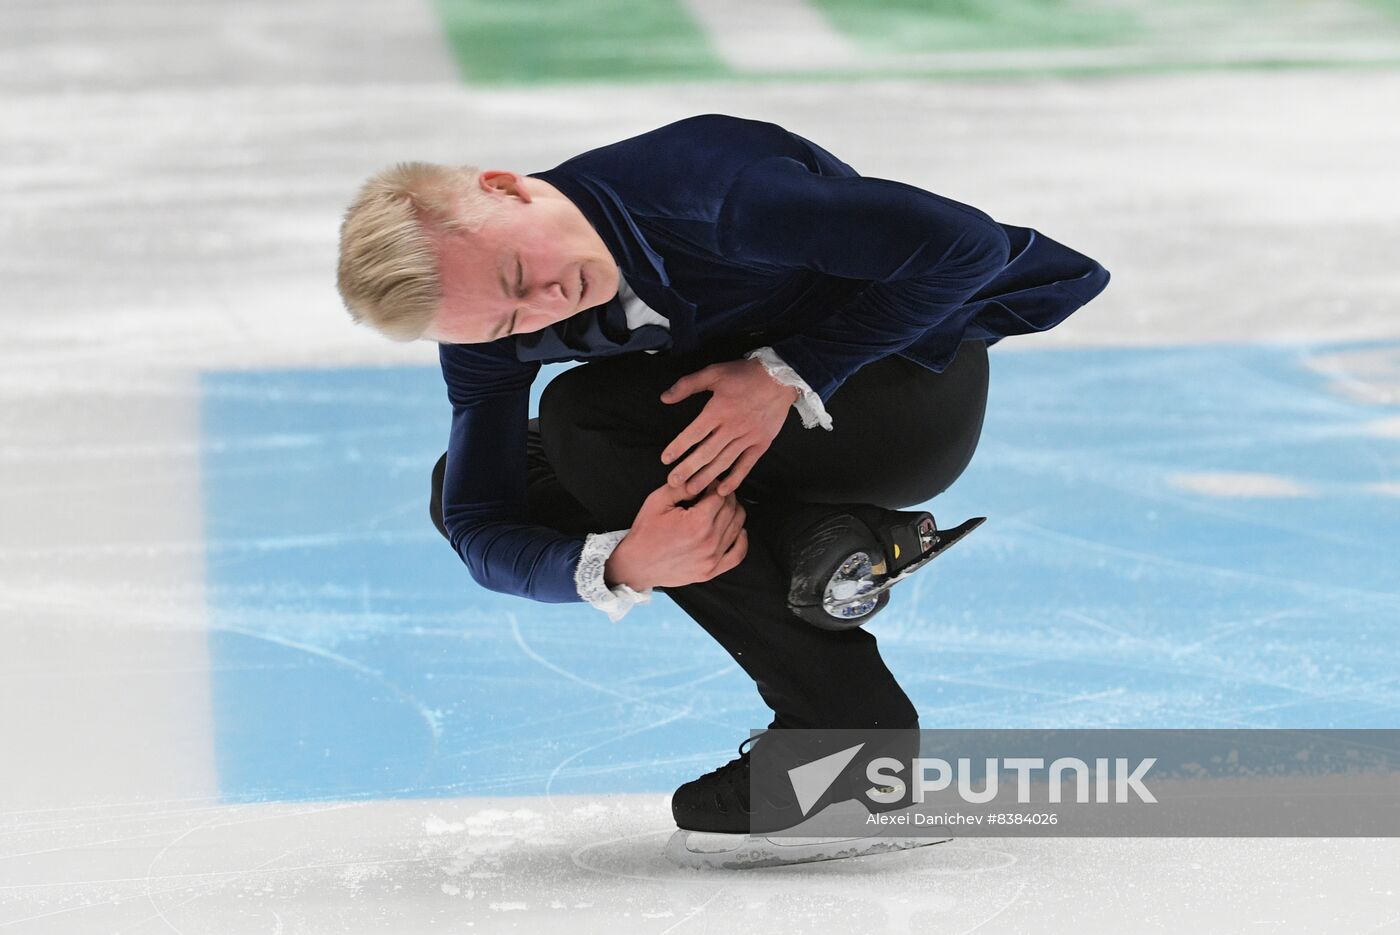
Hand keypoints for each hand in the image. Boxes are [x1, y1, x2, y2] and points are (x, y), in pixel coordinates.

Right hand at [604, 481, 747, 589]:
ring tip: (722, 507)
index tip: (708, 483)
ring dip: (734, 513)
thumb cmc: (646, 532)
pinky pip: (738, 554)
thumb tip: (703, 478)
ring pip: (738, 527)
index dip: (715, 484)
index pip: (720, 495)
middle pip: (731, 509)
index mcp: (697, 522)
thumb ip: (683, 486)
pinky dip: (742, 540)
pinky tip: (738, 530)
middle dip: (725, 496)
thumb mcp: (658, 501)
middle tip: (714, 492)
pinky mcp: (712, 571)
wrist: (637, 565)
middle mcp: (709, 541)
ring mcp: (712, 558)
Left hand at [659, 358, 796, 496]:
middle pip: (707, 452)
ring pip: (724, 461)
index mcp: (718, 410)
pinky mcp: (761, 444)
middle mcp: (732, 427)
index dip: (679, 447)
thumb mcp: (714, 372)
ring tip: (692, 490)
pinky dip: (735, 478)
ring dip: (707, 477)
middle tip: (673, 482)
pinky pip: (746, 465)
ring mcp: (748, 437)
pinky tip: (723, 490)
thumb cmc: (745, 374)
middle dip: (688, 469)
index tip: (666, 459)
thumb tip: (664, 398)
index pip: (694, 433)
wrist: (781, 377)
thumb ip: (688, 385)